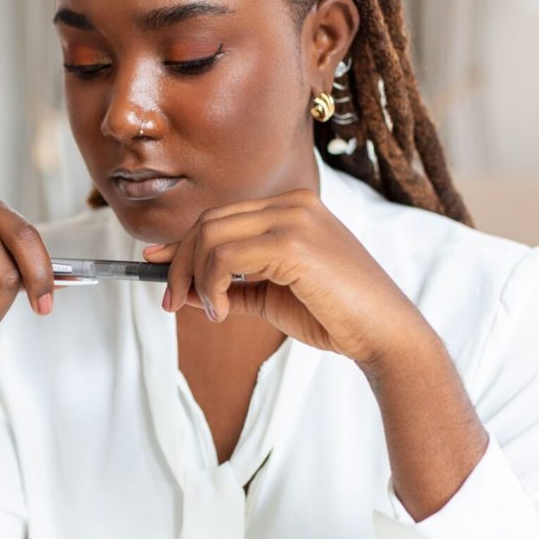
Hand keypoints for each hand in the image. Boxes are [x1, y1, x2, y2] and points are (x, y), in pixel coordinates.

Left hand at [142, 188, 429, 369]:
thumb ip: (229, 287)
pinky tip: (221, 311)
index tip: (155, 265)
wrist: (384, 334)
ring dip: (193, 278)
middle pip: (208, 222)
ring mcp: (293, 218)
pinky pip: (224, 257)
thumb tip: (182, 288)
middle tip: (172, 302)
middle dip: (179, 263)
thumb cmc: (334, 316)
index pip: (221, 216)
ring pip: (210, 236)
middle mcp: (292, 203)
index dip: (182, 242)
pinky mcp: (292, 242)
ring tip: (208, 311)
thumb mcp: (271, 297)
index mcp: (292, 207)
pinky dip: (210, 286)